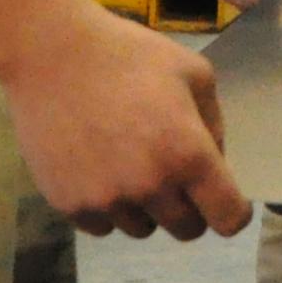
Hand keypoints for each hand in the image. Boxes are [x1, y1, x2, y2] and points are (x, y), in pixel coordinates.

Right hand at [0, 5, 251, 240]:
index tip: (222, 199)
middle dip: (188, 207)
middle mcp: (150, 187)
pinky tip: (97, 167)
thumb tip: (216, 164)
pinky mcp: (69, 205)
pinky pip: (102, 225)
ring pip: (142, 228)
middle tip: (171, 173)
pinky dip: (106, 207)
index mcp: (188, 155)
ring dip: (144, 207)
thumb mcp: (192, 72)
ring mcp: (107, 200)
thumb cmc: (128, 54)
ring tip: (126, 162)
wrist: (49, 52)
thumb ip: (215, 124)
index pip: (228, 219)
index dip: (232, 212)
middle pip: (187, 230)